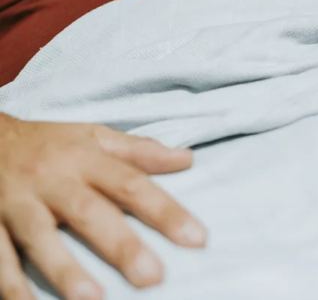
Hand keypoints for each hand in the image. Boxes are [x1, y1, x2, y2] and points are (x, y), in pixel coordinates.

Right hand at [0, 115, 206, 299]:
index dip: (165, 210)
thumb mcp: (94, 136)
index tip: (196, 238)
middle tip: (152, 277)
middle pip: (90, 212)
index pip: (132, 184)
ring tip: (92, 298)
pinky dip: (9, 283)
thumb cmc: (49, 143)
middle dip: (121, 245)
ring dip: (64, 268)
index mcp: (86, 159)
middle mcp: (53, 180)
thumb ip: (139, 151)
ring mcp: (17, 202)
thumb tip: (187, 158)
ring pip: (39, 236)